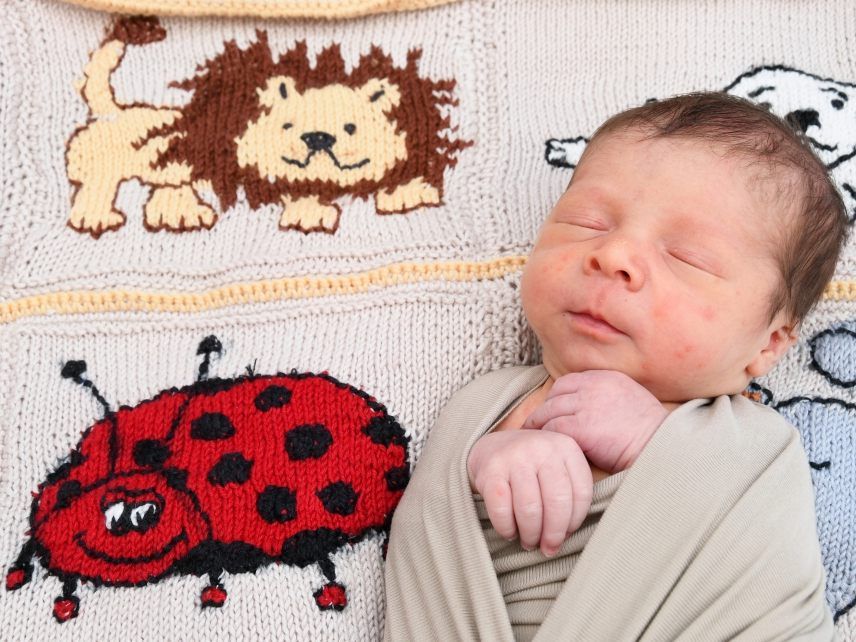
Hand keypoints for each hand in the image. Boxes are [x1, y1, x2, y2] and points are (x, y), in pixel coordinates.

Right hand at [467, 430, 592, 556]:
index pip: (581, 494)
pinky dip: (507, 528)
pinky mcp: (491, 470)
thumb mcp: (558, 467)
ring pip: (530, 509)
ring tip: (529, 542)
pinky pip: (502, 510)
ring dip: (530, 534)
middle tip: (548, 548)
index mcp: (566, 447)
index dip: (575, 522)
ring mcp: (515, 457)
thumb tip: (566, 535)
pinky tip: (510, 532)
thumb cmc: (532, 466)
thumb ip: (570, 493)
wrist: (492, 448)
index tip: (566, 535)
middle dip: (553, 534)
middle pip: (557, 502)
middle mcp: (542, 448)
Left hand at [522, 370, 668, 472]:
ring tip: (534, 437)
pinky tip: (547, 447)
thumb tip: (585, 408)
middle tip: (535, 425)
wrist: (661, 450)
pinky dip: (547, 437)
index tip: (551, 412)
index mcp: (607, 378)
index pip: (568, 382)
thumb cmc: (650, 434)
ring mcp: (587, 404)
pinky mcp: (581, 426)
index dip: (557, 398)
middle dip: (544, 410)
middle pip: (555, 394)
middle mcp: (595, 386)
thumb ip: (607, 398)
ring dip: (540, 425)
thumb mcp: (630, 402)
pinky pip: (553, 428)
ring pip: (549, 411)